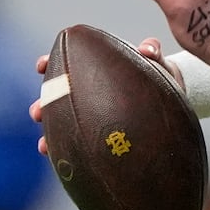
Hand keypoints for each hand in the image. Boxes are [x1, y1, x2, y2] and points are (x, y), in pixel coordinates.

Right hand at [28, 38, 185, 157]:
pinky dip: (65, 151)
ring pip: (61, 123)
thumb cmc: (159, 77)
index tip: (41, 65)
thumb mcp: (156, 63)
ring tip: (43, 145)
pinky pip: (78, 144)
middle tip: (36, 113)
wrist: (173, 102)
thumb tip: (146, 49)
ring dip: (49, 134)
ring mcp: (92, 115)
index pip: (67, 62)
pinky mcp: (99, 136)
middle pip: (57, 96)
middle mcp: (88, 92)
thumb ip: (152, 51)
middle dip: (43, 104)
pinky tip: (58, 160)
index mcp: (96, 69)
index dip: (50, 63)